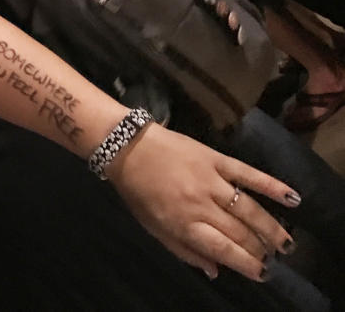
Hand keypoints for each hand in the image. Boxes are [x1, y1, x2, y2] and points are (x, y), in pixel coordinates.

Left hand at [109, 124, 298, 280]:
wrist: (128, 146)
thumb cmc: (138, 191)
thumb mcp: (152, 227)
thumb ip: (184, 250)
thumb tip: (215, 271)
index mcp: (182, 223)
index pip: (223, 250)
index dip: (246, 264)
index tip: (262, 274)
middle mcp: (200, 204)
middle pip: (239, 232)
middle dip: (259, 249)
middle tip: (273, 259)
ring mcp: (210, 181)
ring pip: (249, 209)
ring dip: (271, 228)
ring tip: (286, 243)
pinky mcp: (215, 158)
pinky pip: (248, 174)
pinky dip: (272, 185)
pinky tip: (292, 197)